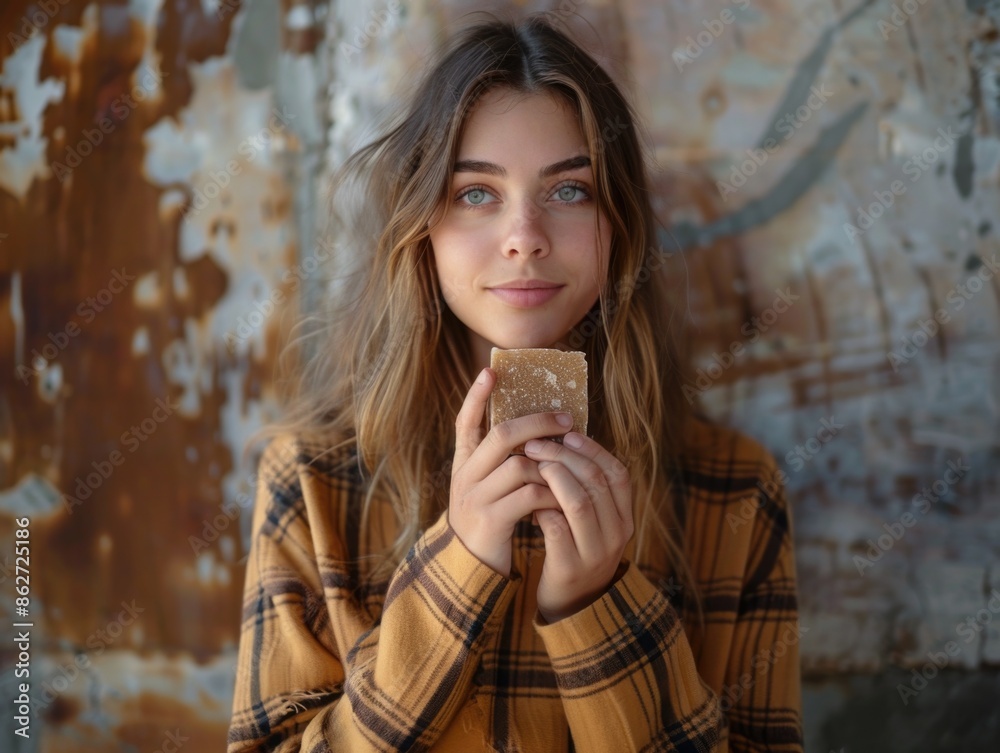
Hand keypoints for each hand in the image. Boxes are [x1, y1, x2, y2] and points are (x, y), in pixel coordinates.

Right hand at [449, 368, 573, 576]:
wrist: (472, 570)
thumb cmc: (489, 523)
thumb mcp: (488, 488)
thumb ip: (502, 463)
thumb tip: (536, 434)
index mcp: (463, 465)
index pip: (465, 422)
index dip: (476, 396)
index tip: (491, 370)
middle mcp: (465, 476)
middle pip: (501, 435)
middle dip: (537, 423)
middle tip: (566, 419)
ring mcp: (476, 498)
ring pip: (520, 465)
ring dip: (551, 463)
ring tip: (569, 464)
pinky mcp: (491, 520)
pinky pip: (530, 495)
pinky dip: (551, 493)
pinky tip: (561, 496)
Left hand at [523, 432, 633, 622]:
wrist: (573, 605)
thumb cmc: (577, 549)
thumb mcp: (593, 522)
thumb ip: (587, 489)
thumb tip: (565, 441)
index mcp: (624, 517)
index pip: (617, 473)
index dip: (592, 450)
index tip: (567, 434)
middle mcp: (617, 534)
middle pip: (595, 482)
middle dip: (563, 457)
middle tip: (535, 445)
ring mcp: (595, 553)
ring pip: (577, 502)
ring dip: (552, 477)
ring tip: (531, 465)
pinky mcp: (569, 568)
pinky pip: (555, 528)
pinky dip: (541, 508)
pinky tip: (527, 500)